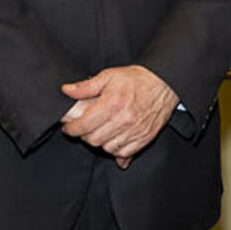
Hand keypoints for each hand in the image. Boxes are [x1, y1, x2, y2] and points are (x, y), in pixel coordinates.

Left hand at [60, 65, 175, 165]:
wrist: (164, 83)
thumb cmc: (136, 79)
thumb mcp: (108, 76)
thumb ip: (85, 86)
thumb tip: (66, 90)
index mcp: (111, 104)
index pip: (84, 126)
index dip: (71, 129)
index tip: (68, 128)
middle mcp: (123, 120)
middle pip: (93, 140)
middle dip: (84, 136)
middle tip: (84, 130)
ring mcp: (135, 131)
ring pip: (108, 148)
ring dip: (100, 143)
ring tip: (99, 133)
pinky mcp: (145, 137)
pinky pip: (125, 153)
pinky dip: (116, 150)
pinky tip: (114, 141)